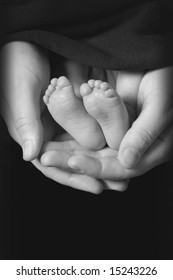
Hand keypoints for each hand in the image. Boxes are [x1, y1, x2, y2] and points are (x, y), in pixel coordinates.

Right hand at [0, 44, 127, 192]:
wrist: (29, 41)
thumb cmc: (16, 65)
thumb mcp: (19, 93)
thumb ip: (26, 124)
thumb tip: (30, 157)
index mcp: (32, 134)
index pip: (52, 165)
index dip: (73, 177)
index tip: (96, 187)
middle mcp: (47, 132)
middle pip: (72, 160)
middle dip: (94, 173)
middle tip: (117, 185)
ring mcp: (60, 121)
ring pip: (83, 146)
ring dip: (102, 159)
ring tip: (123, 171)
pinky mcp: (73, 109)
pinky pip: (90, 127)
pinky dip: (104, 136)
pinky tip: (118, 144)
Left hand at [41, 67, 172, 182]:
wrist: (154, 58)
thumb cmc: (165, 79)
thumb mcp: (159, 104)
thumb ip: (145, 133)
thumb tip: (126, 162)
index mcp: (150, 149)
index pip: (122, 167)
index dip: (98, 168)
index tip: (74, 162)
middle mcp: (132, 146)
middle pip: (101, 162)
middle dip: (73, 162)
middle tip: (47, 159)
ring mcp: (117, 135)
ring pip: (90, 151)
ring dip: (67, 152)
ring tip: (44, 153)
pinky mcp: (105, 123)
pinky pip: (86, 133)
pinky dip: (69, 137)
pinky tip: (51, 139)